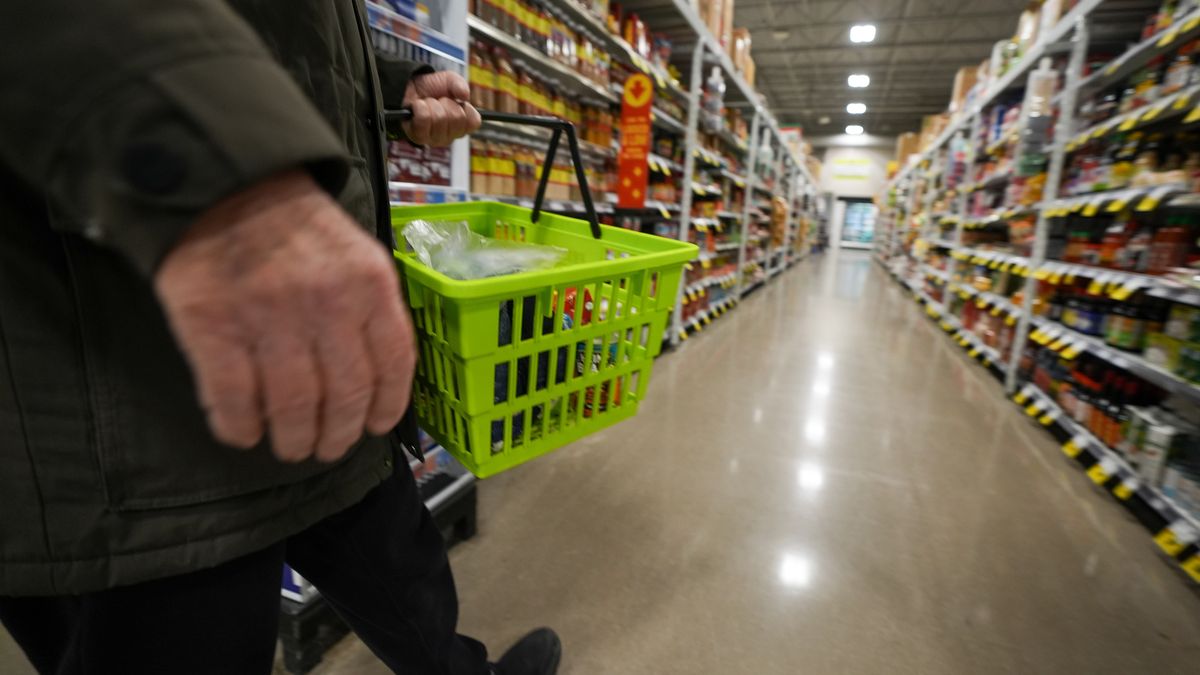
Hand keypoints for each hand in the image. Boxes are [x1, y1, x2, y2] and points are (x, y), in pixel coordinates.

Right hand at [155, 170, 415, 462]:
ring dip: (293, 439)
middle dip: (337, 435)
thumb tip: (379, 378)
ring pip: (293, 407)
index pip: (393, 366)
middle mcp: (327, 305)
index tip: (373, 426)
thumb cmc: (296, 223)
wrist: (224, 180)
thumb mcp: (356, 252)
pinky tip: (243, 433)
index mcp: (370, 286)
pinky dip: (240, 426)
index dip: (386, 407)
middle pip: (344, 397)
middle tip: (325, 446)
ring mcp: (269, 318)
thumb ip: (371, 308)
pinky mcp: (214, 326)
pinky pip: (233, 398)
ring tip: (289, 446)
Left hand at [402, 71, 481, 145]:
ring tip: (426, 103)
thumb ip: (459, 84)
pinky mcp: (419, 137)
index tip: (457, 101)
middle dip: (446, 103)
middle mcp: (450, 135)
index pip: (474, 122)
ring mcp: (435, 138)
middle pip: (457, 118)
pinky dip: (420, 107)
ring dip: (431, 104)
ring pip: (440, 118)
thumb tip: (465, 95)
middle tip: (438, 101)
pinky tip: (417, 107)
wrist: (408, 87)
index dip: (466, 108)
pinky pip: (424, 119)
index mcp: (462, 124)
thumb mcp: (449, 80)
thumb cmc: (431, 88)